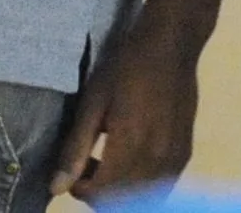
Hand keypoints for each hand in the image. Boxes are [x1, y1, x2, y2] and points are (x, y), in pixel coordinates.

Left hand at [49, 28, 197, 201]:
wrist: (172, 44)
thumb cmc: (127, 66)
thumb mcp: (93, 101)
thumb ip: (76, 147)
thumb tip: (56, 188)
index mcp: (130, 149)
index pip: (101, 196)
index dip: (80, 188)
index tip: (72, 169)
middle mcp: (157, 164)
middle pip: (122, 203)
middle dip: (99, 192)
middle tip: (86, 166)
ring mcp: (175, 161)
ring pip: (142, 199)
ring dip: (121, 191)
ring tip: (106, 161)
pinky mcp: (185, 155)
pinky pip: (160, 187)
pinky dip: (141, 185)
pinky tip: (131, 158)